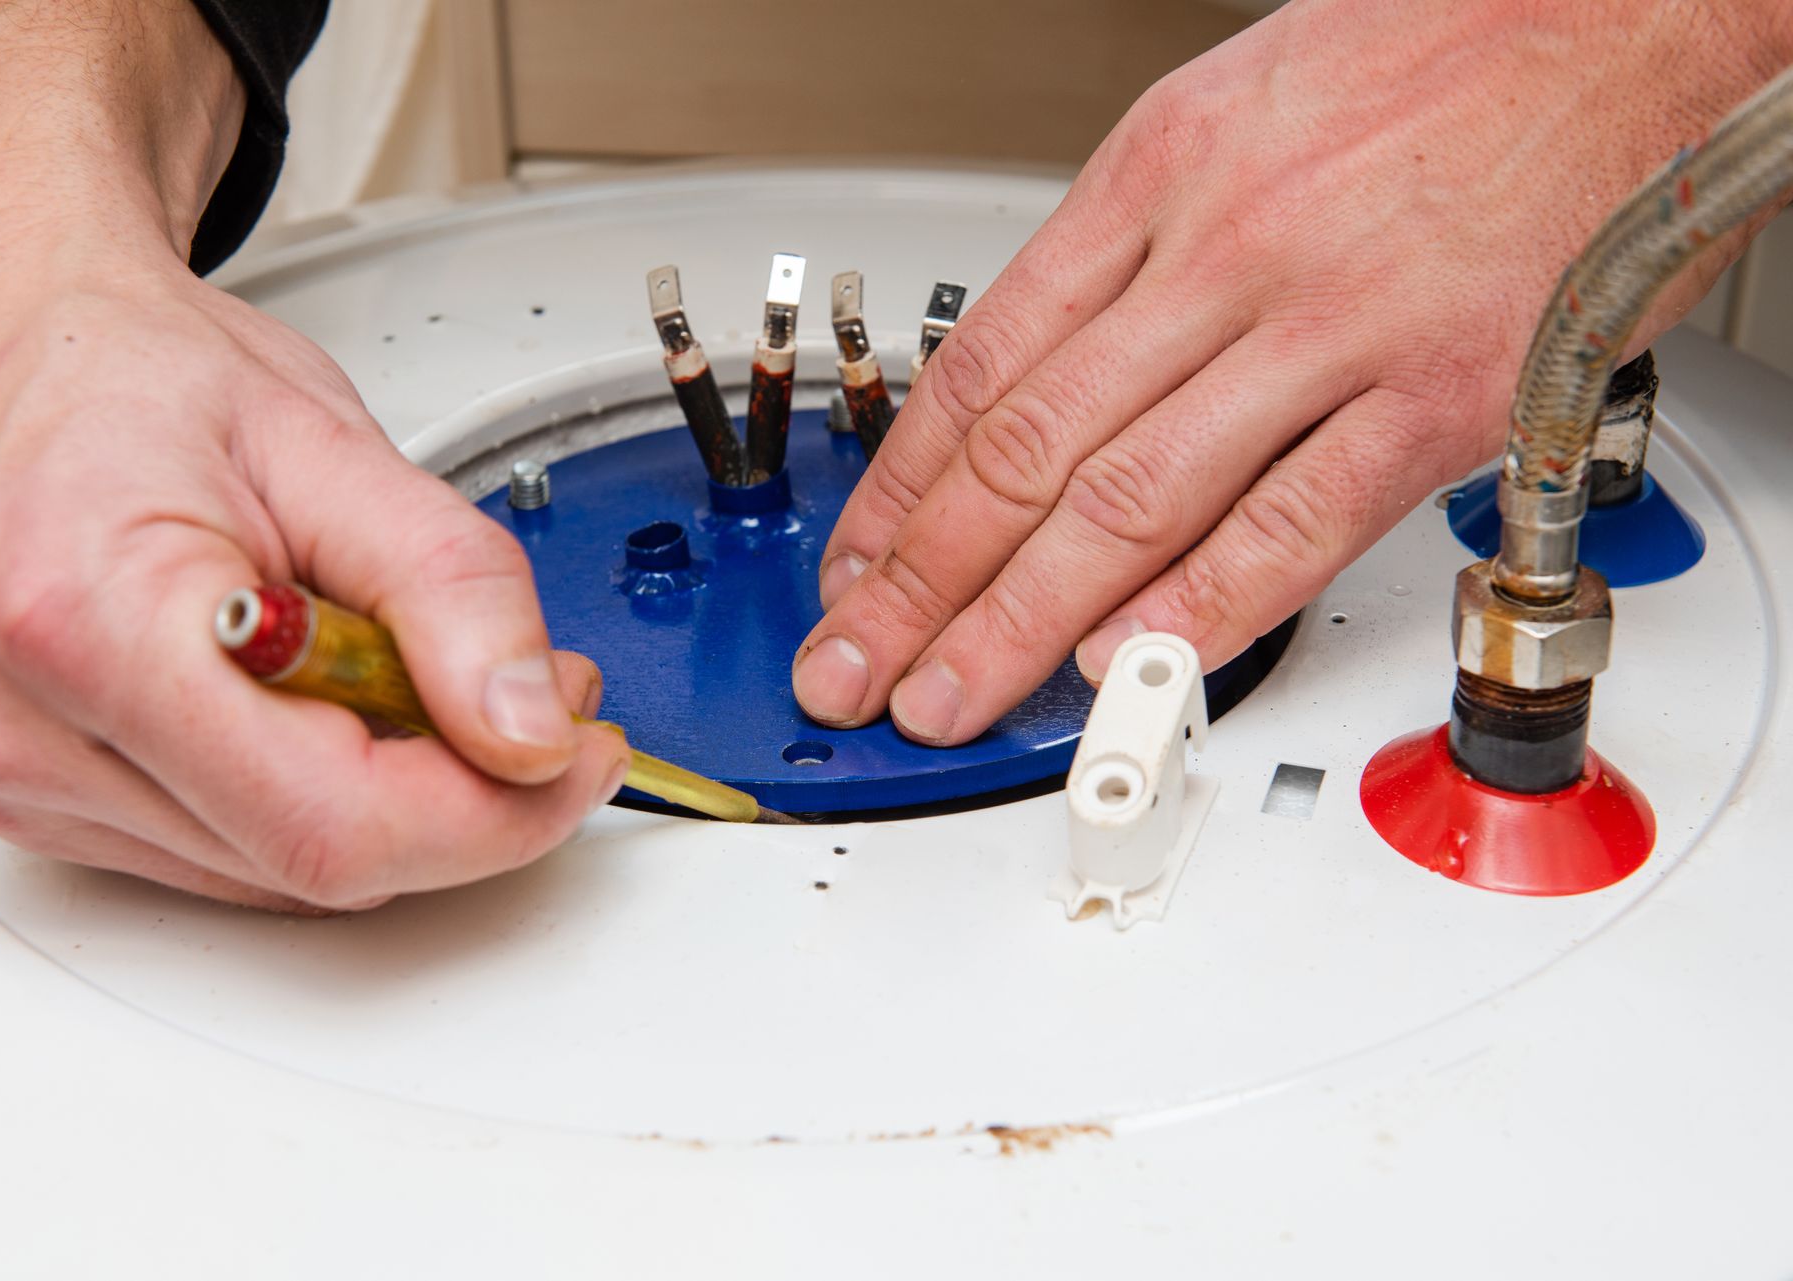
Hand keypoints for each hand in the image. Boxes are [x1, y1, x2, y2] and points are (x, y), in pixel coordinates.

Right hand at [0, 1, 628, 910]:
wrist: (10, 342)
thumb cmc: (137, 374)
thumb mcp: (334, 446)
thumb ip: (451, 590)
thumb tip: (529, 729)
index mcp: (87, 620)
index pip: (335, 825)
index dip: (492, 812)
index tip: (578, 751)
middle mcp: (26, 728)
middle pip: (317, 863)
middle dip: (464, 795)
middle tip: (536, 696)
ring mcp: (17, 777)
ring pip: (283, 872)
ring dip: (396, 795)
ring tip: (421, 668)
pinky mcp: (32, 797)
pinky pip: (230, 852)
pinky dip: (317, 791)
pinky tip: (332, 702)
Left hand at [794, 0, 1792, 743]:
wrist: (1631, 18)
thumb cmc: (1445, 56)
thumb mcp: (1237, 112)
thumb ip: (1139, 250)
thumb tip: (1045, 380)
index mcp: (1160, 174)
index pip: (983, 363)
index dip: (899, 488)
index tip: (855, 566)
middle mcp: (1225, 250)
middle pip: (1027, 450)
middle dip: (920, 580)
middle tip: (854, 664)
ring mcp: (1331, 327)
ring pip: (1131, 501)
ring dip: (1019, 620)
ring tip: (949, 695)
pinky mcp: (1441, 396)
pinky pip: (1294, 522)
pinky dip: (1201, 605)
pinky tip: (1124, 664)